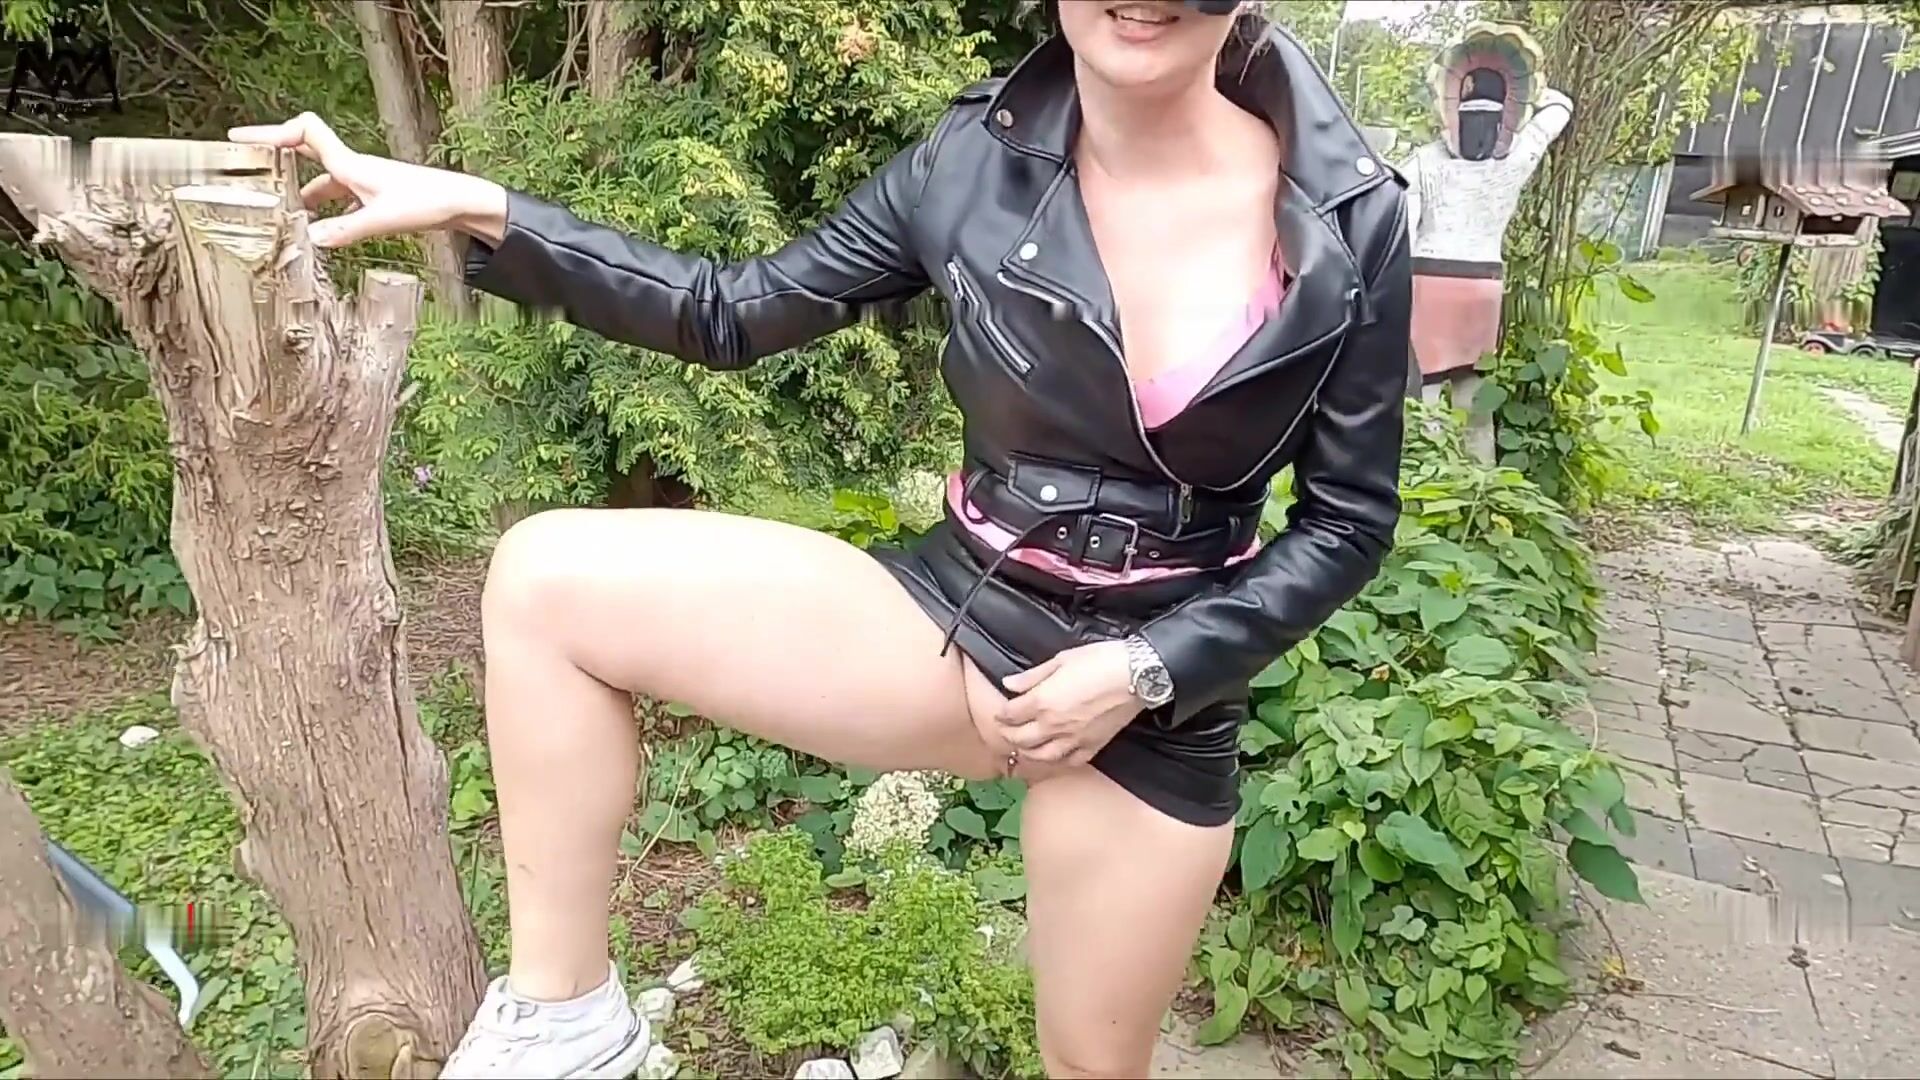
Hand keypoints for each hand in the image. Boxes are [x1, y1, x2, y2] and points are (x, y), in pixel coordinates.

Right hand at [225, 112, 505, 247]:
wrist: (462, 203)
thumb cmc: (427, 202)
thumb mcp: (382, 220)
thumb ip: (346, 231)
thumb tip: (309, 241)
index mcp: (350, 164)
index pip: (305, 132)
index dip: (271, 132)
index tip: (240, 139)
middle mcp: (353, 168)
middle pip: (305, 154)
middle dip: (276, 160)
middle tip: (247, 170)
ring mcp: (364, 183)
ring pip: (321, 182)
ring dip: (300, 194)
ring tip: (278, 213)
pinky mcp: (374, 198)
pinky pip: (339, 199)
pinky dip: (324, 211)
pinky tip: (319, 229)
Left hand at [994, 641, 1142, 767]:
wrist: (1136, 675)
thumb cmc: (1099, 661)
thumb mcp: (1061, 660)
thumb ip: (1032, 676)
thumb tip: (1008, 684)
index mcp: (1042, 701)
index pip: (1010, 714)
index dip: (1001, 714)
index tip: (1000, 712)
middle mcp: (1053, 725)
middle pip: (1021, 739)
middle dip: (1008, 736)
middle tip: (1005, 732)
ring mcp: (1073, 739)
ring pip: (1042, 757)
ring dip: (1028, 754)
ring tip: (1024, 748)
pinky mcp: (1092, 746)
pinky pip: (1070, 762)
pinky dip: (1058, 762)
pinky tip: (1055, 757)